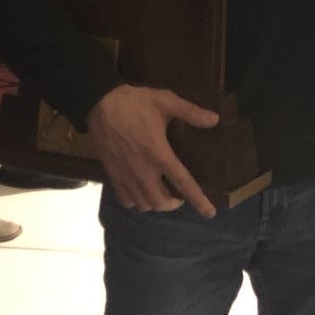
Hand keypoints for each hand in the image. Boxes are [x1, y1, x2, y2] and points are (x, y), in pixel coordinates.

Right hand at [87, 84, 219, 216]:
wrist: (100, 104)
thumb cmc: (135, 103)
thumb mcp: (166, 101)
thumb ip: (191, 112)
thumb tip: (214, 119)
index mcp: (159, 154)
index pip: (182, 183)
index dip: (198, 200)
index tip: (209, 213)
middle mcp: (143, 171)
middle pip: (160, 202)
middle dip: (173, 204)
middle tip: (180, 195)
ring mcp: (126, 176)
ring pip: (143, 204)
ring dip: (155, 203)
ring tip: (162, 193)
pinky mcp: (112, 175)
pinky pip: (126, 200)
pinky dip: (136, 201)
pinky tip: (140, 190)